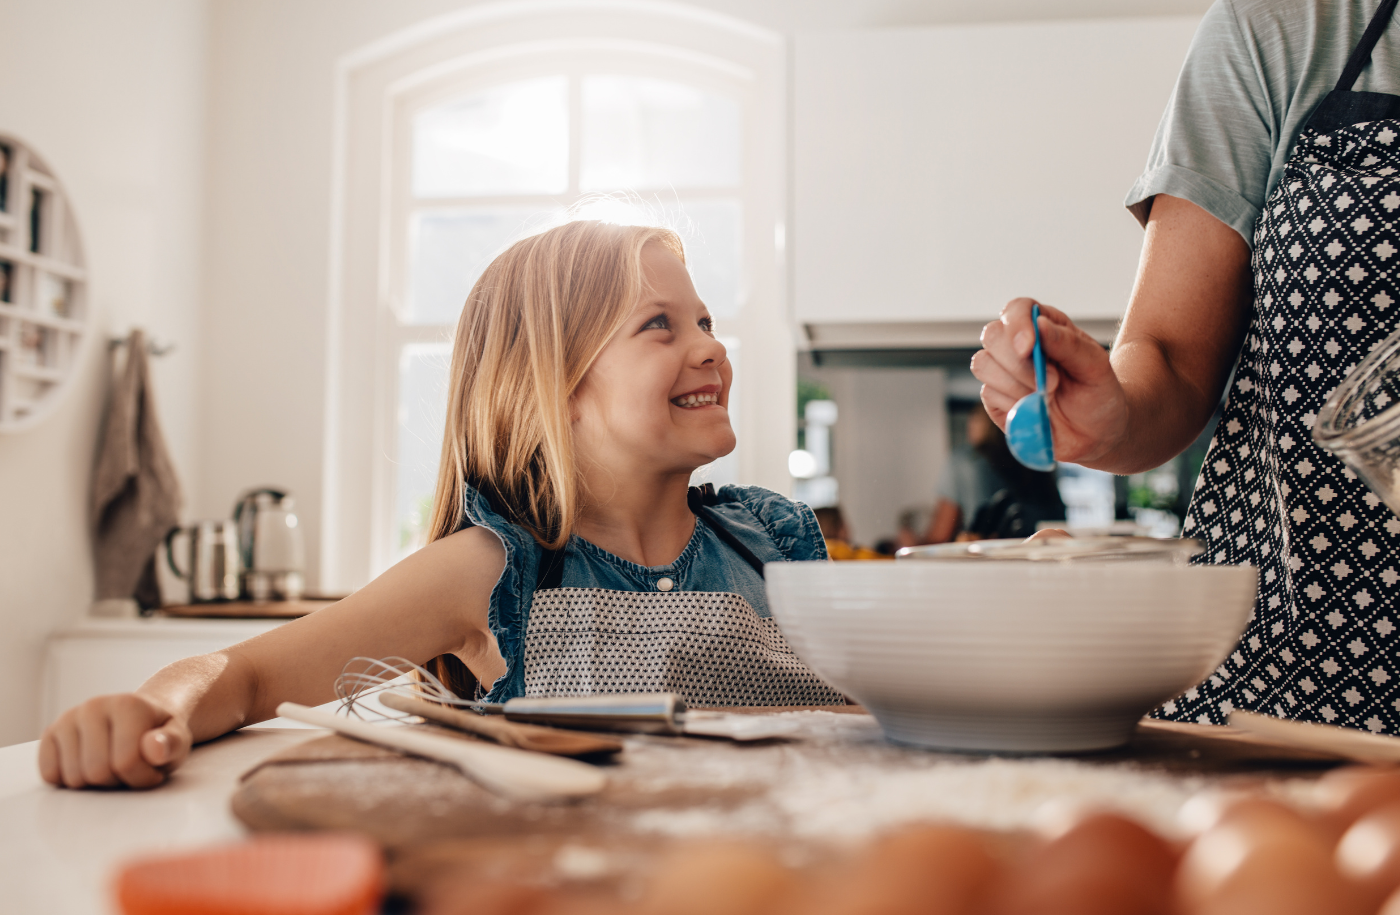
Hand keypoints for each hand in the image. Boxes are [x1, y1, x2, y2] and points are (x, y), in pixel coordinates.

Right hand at [38, 693, 191, 788]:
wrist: (142, 718)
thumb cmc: (160, 735)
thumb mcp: (178, 741)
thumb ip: (172, 744)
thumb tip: (154, 747)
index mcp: (128, 704)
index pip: (126, 762)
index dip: (142, 777)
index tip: (154, 768)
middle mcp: (94, 706)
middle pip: (96, 772)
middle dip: (118, 781)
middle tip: (131, 768)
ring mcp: (68, 718)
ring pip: (73, 778)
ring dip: (95, 784)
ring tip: (112, 765)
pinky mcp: (50, 733)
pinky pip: (50, 774)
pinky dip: (69, 780)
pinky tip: (89, 765)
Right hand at [972, 298, 1129, 465]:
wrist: (1094, 435)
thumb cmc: (1097, 395)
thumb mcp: (1095, 367)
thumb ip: (1069, 344)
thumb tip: (1040, 324)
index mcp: (1043, 327)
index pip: (1017, 309)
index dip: (1017, 324)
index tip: (1028, 347)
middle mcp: (1018, 345)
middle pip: (992, 335)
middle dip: (1018, 363)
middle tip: (1052, 382)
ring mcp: (1003, 371)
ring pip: (983, 364)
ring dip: (1016, 385)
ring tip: (1046, 397)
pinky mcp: (994, 397)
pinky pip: (988, 393)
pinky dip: (1013, 404)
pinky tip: (1034, 410)